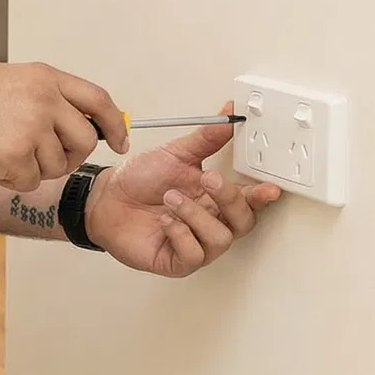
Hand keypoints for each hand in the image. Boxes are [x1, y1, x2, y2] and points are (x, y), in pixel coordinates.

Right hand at [0, 62, 128, 192]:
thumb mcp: (11, 81)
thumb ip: (47, 96)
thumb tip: (82, 122)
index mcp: (44, 77)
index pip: (98, 100)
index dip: (114, 125)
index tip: (119, 143)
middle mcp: (43, 98)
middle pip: (84, 141)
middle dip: (68, 156)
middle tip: (40, 158)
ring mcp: (30, 126)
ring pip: (57, 166)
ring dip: (33, 169)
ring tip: (1, 151)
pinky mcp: (14, 154)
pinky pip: (31, 182)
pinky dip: (12, 180)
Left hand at [84, 100, 281, 276]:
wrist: (105, 199)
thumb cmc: (139, 180)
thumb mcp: (175, 153)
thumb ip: (206, 138)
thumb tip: (229, 114)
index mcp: (214, 197)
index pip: (249, 200)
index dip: (262, 196)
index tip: (269, 188)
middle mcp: (209, 222)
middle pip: (243, 221)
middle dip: (228, 199)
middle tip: (207, 180)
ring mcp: (195, 243)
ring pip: (220, 239)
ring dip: (196, 215)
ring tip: (171, 198)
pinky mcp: (177, 260)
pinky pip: (194, 255)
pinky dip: (180, 234)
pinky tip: (165, 221)